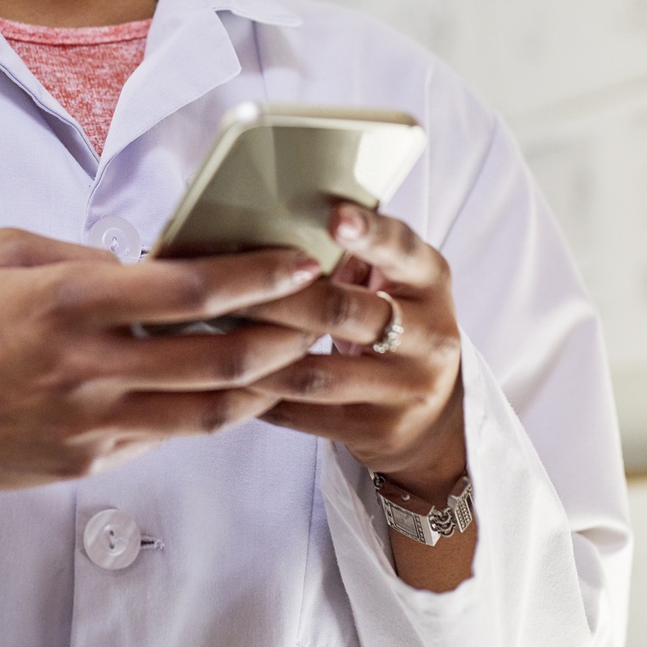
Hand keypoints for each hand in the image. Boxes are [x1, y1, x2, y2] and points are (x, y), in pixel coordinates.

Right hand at [0, 229, 320, 578]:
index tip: (300, 262)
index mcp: (69, 300)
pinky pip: (164, 437)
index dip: (260, 276)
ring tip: (295, 359)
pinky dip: (204, 413)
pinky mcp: (86, 462)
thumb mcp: (0, 254)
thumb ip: (79, 253)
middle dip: (285, 335)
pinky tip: (225, 390)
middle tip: (322, 314)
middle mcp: (88, 365)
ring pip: (207, 412)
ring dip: (262, 386)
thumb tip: (145, 263)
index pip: (193, 288)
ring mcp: (90, 423)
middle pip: (220, 357)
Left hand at [246, 204, 466, 505]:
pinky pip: (307, 416)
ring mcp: (409, 388)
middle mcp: (431, 334)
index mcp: (429, 279)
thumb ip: (349, 251)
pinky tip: (224, 383)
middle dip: (282, 300)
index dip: (368, 234)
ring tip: (211, 336)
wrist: (434, 414)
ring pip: (320, 372)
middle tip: (228, 287)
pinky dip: (261, 400)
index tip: (335, 218)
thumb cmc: (391, 321)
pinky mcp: (381, 431)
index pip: (402, 249)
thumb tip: (266, 215)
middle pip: (348, 312)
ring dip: (258, 354)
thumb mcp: (390, 280)